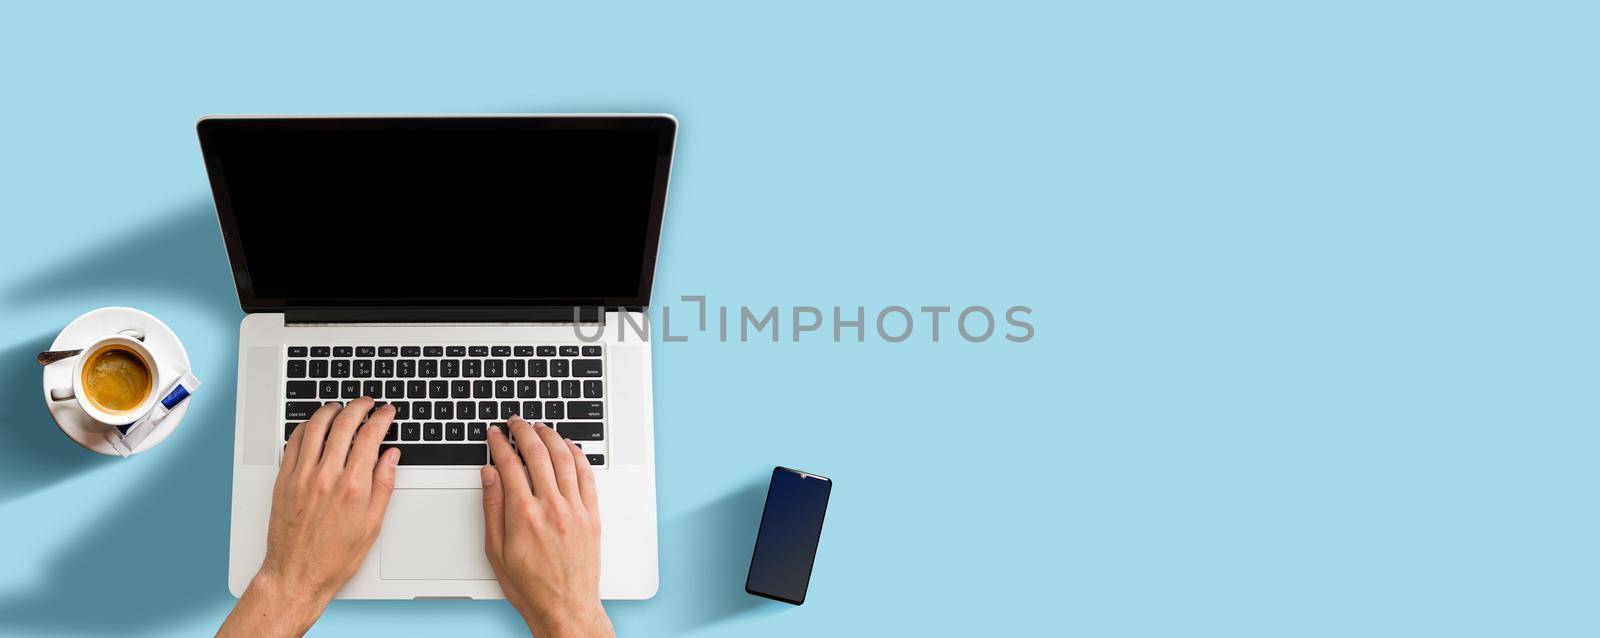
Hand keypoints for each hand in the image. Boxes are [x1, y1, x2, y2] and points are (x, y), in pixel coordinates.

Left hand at [219, 398, 400, 636]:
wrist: (296, 575)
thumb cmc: (334, 557)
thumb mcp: (372, 525)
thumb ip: (383, 485)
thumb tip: (391, 457)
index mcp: (353, 487)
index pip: (370, 437)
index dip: (381, 418)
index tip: (387, 412)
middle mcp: (326, 477)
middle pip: (343, 425)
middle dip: (359, 406)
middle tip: (367, 402)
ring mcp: (301, 477)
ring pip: (316, 427)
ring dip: (330, 410)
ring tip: (340, 406)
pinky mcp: (283, 481)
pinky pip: (293, 443)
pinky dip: (305, 427)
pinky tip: (313, 426)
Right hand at [482, 416, 612, 637]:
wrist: (565, 607)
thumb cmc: (529, 586)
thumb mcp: (495, 550)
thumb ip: (492, 508)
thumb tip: (489, 475)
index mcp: (523, 515)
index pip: (510, 464)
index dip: (499, 443)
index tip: (494, 433)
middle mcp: (551, 507)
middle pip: (538, 454)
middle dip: (524, 431)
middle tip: (516, 422)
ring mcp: (575, 510)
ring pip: (564, 459)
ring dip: (551, 436)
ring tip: (540, 426)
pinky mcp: (592, 515)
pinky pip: (586, 476)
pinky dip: (577, 455)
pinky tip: (569, 447)